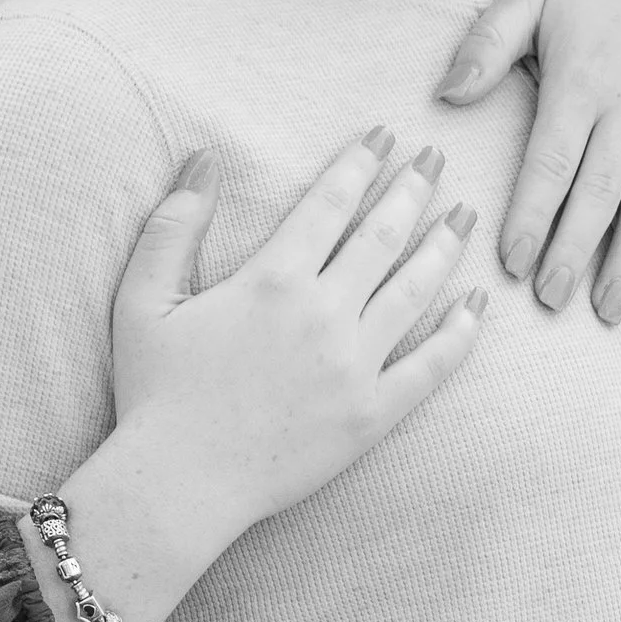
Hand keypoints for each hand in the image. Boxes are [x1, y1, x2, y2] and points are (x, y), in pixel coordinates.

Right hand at [106, 130, 482, 557]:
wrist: (178, 485)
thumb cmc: (154, 394)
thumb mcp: (142, 300)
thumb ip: (174, 225)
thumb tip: (203, 156)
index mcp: (272, 279)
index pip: (330, 203)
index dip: (360, 163)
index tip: (384, 136)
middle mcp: (323, 313)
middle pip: (383, 235)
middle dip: (412, 188)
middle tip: (436, 158)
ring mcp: (355, 365)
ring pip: (415, 290)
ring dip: (443, 247)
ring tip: (464, 217)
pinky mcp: (373, 415)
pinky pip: (431, 366)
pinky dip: (460, 333)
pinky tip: (477, 304)